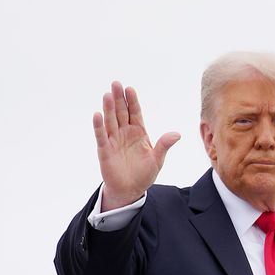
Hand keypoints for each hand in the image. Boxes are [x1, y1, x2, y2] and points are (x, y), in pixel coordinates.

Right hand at [93, 82, 179, 210]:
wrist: (130, 190)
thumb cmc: (144, 174)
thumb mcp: (157, 160)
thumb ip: (164, 145)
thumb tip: (177, 134)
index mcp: (138, 132)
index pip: (135, 113)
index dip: (132, 101)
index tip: (130, 89)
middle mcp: (125, 133)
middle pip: (121, 112)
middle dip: (118, 98)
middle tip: (115, 83)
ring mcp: (114, 140)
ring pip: (111, 121)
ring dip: (108, 108)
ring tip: (107, 95)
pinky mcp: (105, 150)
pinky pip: (101, 136)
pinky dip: (99, 126)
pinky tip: (98, 115)